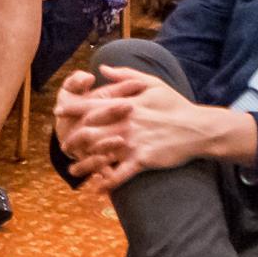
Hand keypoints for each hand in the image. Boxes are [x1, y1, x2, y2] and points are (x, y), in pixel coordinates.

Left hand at [57, 66, 241, 192]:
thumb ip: (125, 75)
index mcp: (126, 103)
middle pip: (89, 131)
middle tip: (64, 146)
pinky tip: (97, 189)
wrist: (198, 128)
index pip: (92, 104)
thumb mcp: (152, 83)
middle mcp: (125, 122)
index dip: (72, 108)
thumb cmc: (176, 105)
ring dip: (84, 164)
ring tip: (73, 170)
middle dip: (73, 139)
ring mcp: (133, 142)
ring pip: (100, 154)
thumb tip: (102, 67)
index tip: (59, 111)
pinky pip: (120, 174)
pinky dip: (107, 182)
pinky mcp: (142, 159)